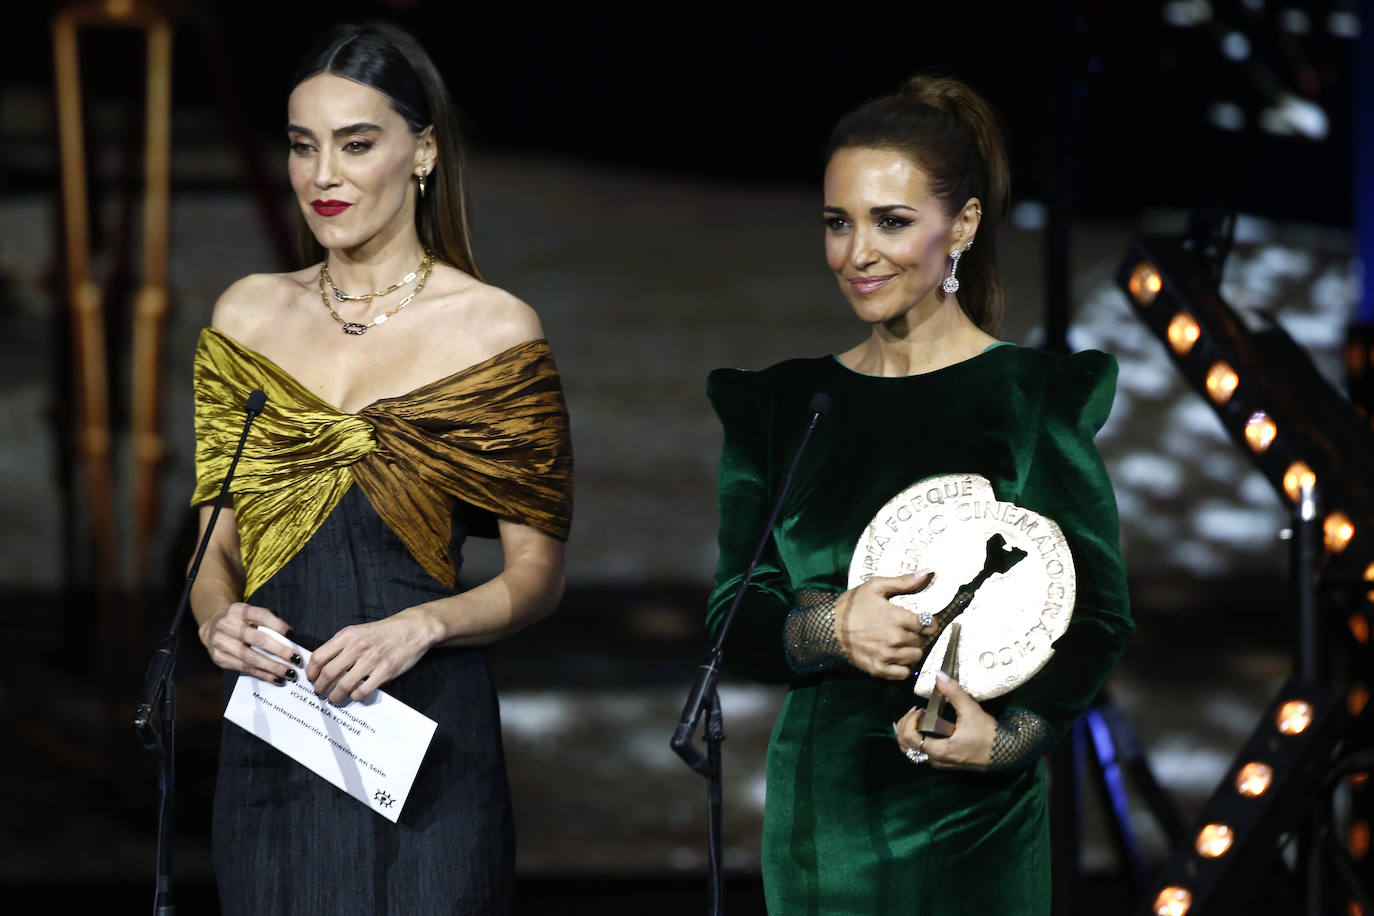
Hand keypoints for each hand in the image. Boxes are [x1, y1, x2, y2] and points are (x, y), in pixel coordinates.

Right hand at [198, 601, 299, 683]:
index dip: (278, 625)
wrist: (212, 628)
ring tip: (289, 673)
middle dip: (279, 651)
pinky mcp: (219, 658)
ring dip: (272, 667)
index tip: (293, 635)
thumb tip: (291, 640)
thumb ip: (267, 624)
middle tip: (296, 660)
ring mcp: (221, 642)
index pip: (261, 615)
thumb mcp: (251, 615)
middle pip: (257, 639)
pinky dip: (262, 674)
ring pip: (251, 657)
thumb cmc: (241, 622)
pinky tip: (275, 678)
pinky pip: (244, 668)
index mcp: (239, 610)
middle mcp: (227, 625)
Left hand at [306, 607, 439, 703]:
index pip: (319, 657)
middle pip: (328, 673)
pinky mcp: (385, 671)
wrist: (413, 628)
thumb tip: (322, 665)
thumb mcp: (358, 631)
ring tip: (335, 698)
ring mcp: (372, 659)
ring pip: (344, 685)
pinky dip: (356, 696)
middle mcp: (358, 646)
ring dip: (335, 696)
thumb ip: (340, 645)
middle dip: (320, 687)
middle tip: (320, 692)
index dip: (311, 672)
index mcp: (348, 635)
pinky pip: (363, 691)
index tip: (312, 679)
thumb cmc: (384, 632)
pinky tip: (355, 695)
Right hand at [834, 570, 936, 679]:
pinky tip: (895, 657)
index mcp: (896, 617)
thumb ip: (903, 581)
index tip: (923, 622)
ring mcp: (886, 655)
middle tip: (908, 631)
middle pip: (921, 641)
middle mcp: (894, 638)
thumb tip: (927, 572)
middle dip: (918, 635)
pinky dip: (902, 667)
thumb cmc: (851, 605)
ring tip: (902, 644)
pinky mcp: (877, 668)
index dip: (928, 622)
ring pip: (915, 657)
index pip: (927, 624)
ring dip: (912, 650)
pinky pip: (902, 673)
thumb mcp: (875, 587)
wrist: (827, 627)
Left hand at [895, 671, 996, 770]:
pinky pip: (920, 753)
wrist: (1006, 752)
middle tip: (916, 711)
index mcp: (939, 750)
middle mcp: (935, 760)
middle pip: (905, 745)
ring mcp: (939, 763)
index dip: (909, 720)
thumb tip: (938, 674)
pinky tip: (921, 727)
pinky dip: (915, 739)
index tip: (920, 708)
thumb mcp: (970, 711)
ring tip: (918, 717)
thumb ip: (953, 692)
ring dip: (908, 732)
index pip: (908, 737)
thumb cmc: (988, 734)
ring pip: (911, 751)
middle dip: (905, 725)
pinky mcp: (944, 762)